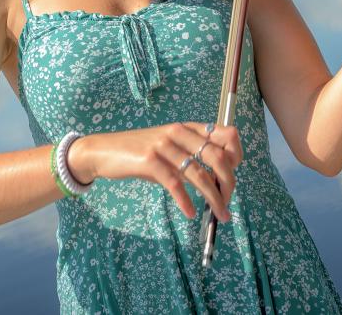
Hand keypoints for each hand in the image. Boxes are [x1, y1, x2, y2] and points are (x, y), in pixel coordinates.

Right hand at [67, 122, 242, 221]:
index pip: (226, 134)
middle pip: (217, 156)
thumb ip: (191, 161)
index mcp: (188, 128)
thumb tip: (217, 183)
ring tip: (220, 214)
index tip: (235, 173)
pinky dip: (186, 201)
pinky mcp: (149, 160)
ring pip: (199, 174)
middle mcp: (179, 132)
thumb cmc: (140, 154)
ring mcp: (164, 145)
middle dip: (228, 182)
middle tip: (228, 202)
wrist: (104, 151)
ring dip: (213, 198)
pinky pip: (175, 184)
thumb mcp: (169, 150)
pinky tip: (191, 212)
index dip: (237, 154)